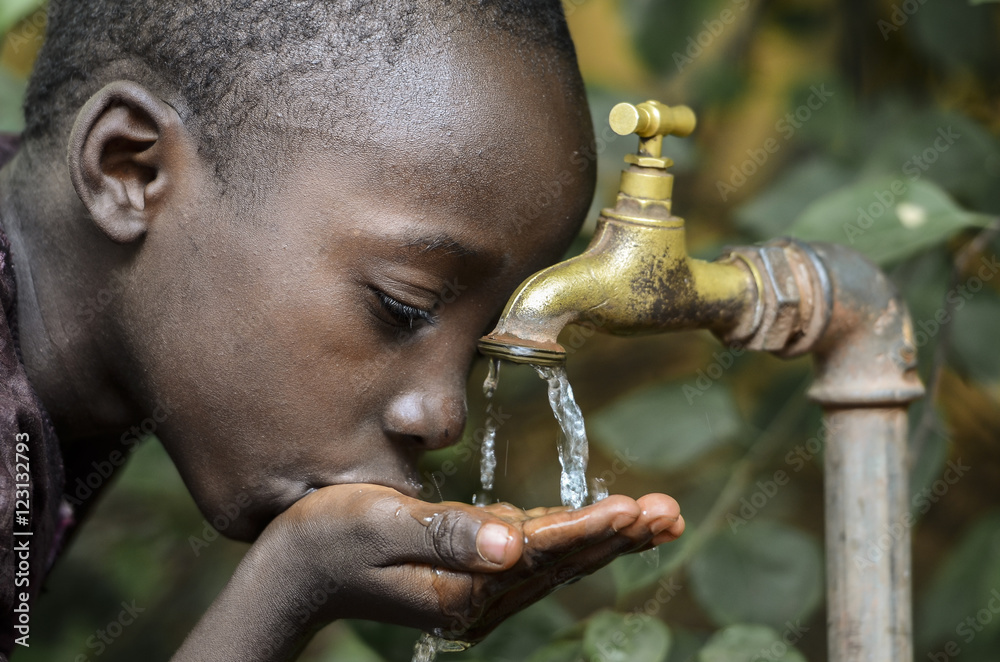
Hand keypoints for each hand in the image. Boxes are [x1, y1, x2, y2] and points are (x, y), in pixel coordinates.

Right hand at [269, 484, 683, 640]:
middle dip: (618, 535)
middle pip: (562, 562)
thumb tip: (512, 543)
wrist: (291, 574)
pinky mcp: (468, 577)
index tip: (638, 509)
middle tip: (671, 513)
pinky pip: (530, 556)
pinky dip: (569, 537)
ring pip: (554, 560)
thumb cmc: (326, 539)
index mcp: (461, 587)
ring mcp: (475, 591)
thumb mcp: (379, 526)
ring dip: (604, 536)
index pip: (542, 554)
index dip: (591, 529)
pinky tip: (596, 524)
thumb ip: (445, 534)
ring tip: (653, 517)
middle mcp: (477, 597)